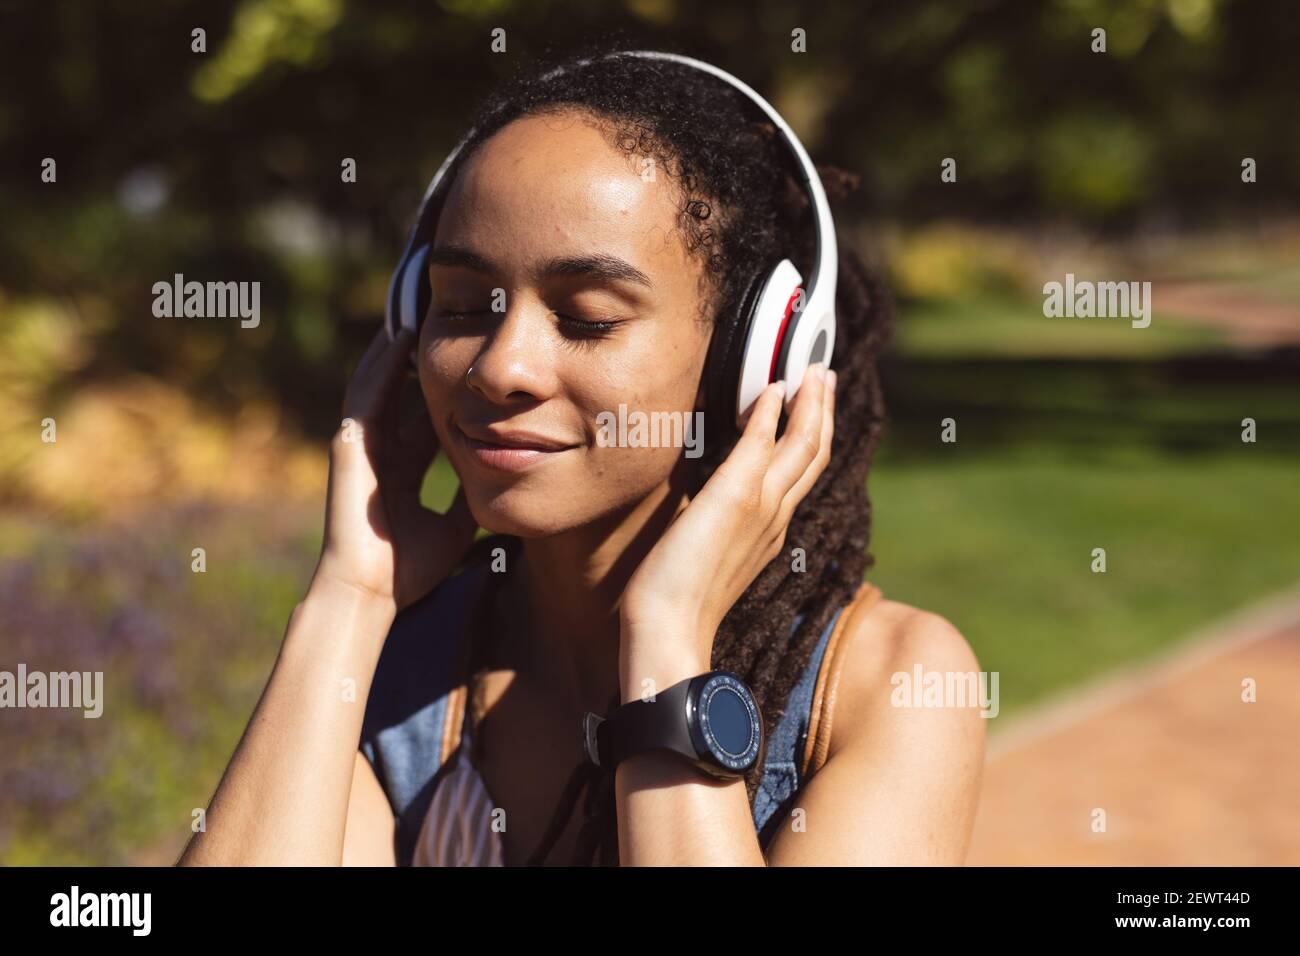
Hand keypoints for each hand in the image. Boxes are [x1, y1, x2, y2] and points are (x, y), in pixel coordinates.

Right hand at [313, 326, 476, 613]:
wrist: (374, 591)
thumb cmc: (412, 566)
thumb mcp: (457, 520)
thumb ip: (475, 494)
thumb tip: (511, 478)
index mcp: (407, 464)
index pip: (432, 410)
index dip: (453, 384)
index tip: (479, 358)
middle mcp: (386, 446)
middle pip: (408, 388)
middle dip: (430, 354)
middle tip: (456, 316)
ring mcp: (365, 443)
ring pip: (383, 381)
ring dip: (400, 347)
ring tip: (424, 309)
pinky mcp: (349, 445)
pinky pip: (365, 395)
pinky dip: (380, 366)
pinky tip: (399, 339)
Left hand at [620, 363, 836, 674]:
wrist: (670, 628)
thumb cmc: (678, 600)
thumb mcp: (706, 554)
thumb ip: (716, 526)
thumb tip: (704, 510)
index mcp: (771, 531)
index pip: (802, 475)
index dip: (812, 437)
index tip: (813, 407)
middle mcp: (775, 516)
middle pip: (814, 453)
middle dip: (822, 411)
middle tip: (824, 376)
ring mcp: (761, 506)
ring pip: (802, 445)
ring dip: (809, 403)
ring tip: (812, 371)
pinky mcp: (735, 497)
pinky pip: (761, 443)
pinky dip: (770, 413)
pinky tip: (773, 389)